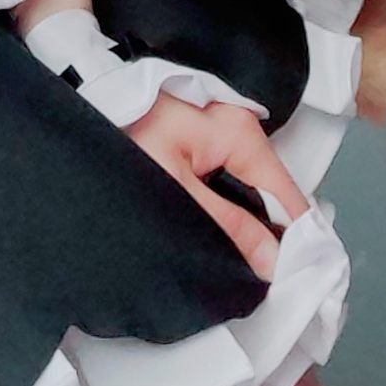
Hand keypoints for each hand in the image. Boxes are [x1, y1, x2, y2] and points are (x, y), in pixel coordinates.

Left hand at [125, 91, 305, 278]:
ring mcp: (222, 133)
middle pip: (274, 194)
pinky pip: (235, 182)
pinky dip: (234, 211)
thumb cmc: (122, 133)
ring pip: (255, 190)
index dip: (298, 242)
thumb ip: (228, 226)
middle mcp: (237, 126)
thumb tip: (271, 259)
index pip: (288, 196)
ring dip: (251, 225)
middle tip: (268, 279)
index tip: (299, 280)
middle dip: (273, 235)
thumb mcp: (176, 190)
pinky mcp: (206, 142)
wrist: (85, 105)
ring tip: (246, 262)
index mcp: (238, 131)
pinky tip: (225, 235)